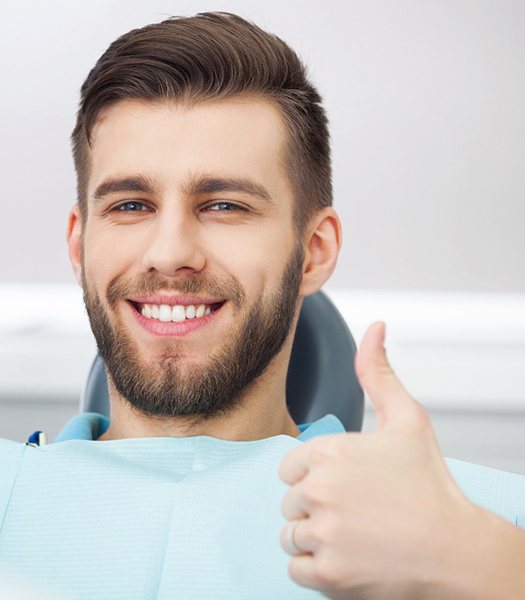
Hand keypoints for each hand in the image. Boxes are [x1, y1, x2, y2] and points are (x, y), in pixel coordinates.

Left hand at [278, 321, 496, 598]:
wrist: (457, 549)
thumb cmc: (429, 484)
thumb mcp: (407, 418)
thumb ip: (379, 373)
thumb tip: (375, 328)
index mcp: (328, 451)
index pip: (290, 468)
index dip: (316, 477)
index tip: (347, 485)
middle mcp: (318, 490)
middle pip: (290, 501)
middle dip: (315, 507)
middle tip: (357, 511)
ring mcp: (322, 533)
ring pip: (291, 534)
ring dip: (316, 537)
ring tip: (354, 535)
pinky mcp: (327, 574)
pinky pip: (295, 568)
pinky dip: (317, 567)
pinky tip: (349, 558)